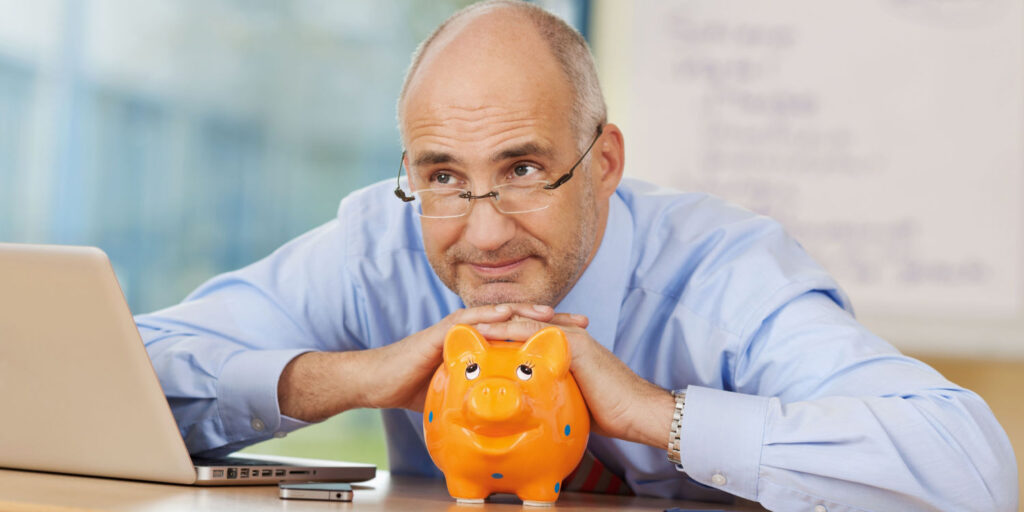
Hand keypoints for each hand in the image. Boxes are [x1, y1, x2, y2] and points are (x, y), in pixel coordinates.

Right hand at [362, 304, 587, 411]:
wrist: (380, 383)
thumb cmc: (415, 388)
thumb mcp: (460, 394)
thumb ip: (483, 398)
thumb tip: (509, 421)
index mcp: (484, 345)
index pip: (525, 336)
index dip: (554, 336)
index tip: (583, 339)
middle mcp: (475, 332)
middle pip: (521, 320)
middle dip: (554, 320)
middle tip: (584, 321)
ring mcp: (459, 330)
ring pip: (499, 314)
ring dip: (527, 312)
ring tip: (552, 313)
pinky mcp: (442, 333)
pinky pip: (467, 321)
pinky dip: (488, 316)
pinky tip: (507, 314)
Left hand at [474, 316, 674, 448]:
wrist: (637, 413)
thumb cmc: (609, 413)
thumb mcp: (569, 402)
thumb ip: (549, 396)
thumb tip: (530, 413)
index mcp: (562, 348)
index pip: (522, 336)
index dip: (496, 335)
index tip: (469, 340)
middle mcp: (564, 336)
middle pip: (518, 323)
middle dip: (489, 324)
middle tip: (458, 327)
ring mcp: (568, 336)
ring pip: (521, 322)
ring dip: (492, 321)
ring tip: (463, 324)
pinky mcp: (573, 342)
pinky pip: (532, 330)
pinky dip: (507, 329)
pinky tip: (485, 331)